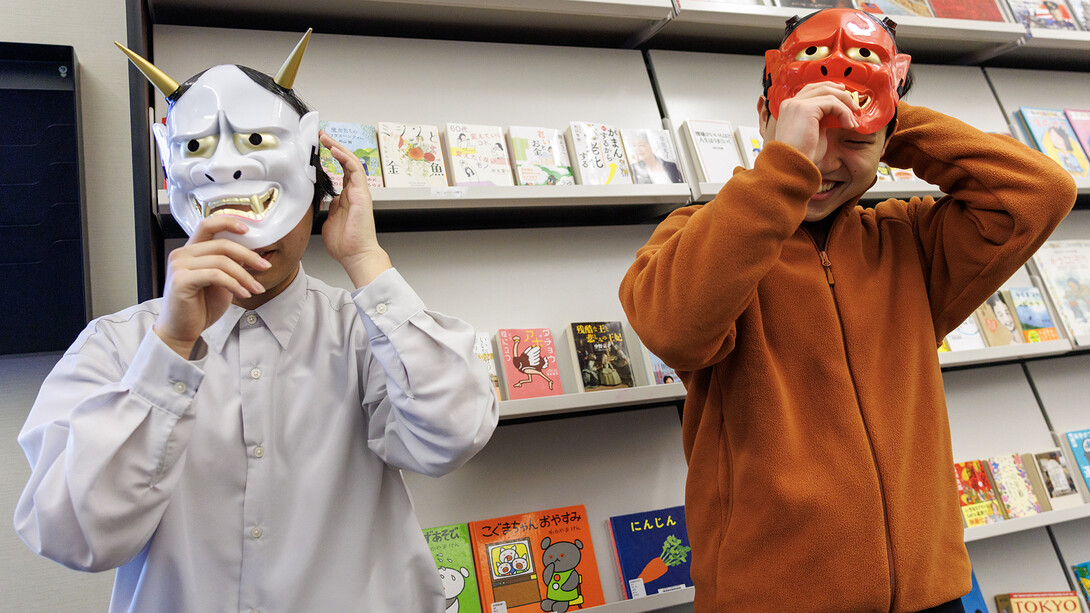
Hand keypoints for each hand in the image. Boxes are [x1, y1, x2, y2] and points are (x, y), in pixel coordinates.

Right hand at [153, 216, 269, 356]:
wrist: (182, 331)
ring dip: (245, 275)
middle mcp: (182, 254)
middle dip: (249, 256)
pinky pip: (216, 275)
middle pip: (222, 244)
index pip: (208, 224)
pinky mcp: (181, 280)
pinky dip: (234, 284)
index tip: (249, 229)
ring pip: (222, 261)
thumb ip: (229, 264)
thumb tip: (251, 252)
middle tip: (266, 266)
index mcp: (190, 250)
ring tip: (256, 288)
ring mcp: (179, 266)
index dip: (229, 222)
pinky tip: (244, 294)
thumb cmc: (200, 307)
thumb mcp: (220, 281)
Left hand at [319, 131, 391, 287]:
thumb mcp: (328, 220)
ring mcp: (360, 192)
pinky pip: (355, 171)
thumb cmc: (345, 244)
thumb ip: (326, 207)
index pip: (341, 170)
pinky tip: (335, 151)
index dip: (332, 157)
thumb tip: (319, 201)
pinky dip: (345, 159)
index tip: (320, 147)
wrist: (356, 255)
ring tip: (326, 138)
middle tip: (321, 136)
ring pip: (352, 162)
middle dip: (334, 147)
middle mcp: (355, 192)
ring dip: (338, 148)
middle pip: (346, 162)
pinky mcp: (362, 194)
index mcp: (347, 197)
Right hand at [764, 82, 859, 163]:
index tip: (844, 97)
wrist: (792, 165)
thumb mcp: (812, 132)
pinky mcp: (806, 108)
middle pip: (820, 87)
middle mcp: (791, 103)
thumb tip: (834, 115)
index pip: (811, 90)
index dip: (829, 91)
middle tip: (853, 104)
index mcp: (790, 108)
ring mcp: (797, 104)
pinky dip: (844, 113)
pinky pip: (832, 103)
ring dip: (845, 106)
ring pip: (829, 93)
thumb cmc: (801, 155)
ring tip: (853, 120)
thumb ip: (820, 120)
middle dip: (840, 93)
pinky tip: (848, 125)